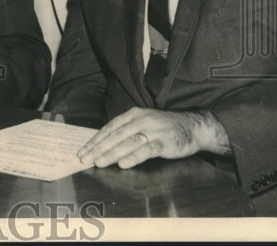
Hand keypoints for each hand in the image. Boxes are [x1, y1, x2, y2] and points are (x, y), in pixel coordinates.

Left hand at [78, 107, 230, 169]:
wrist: (193, 126)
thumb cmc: (164, 127)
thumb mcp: (143, 122)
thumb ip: (126, 130)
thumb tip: (103, 144)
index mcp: (132, 114)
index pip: (109, 128)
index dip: (95, 140)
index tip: (83, 151)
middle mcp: (141, 120)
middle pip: (115, 135)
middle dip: (98, 148)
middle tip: (85, 159)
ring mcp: (153, 130)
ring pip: (128, 143)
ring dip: (111, 153)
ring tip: (99, 162)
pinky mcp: (164, 143)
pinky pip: (146, 150)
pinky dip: (133, 157)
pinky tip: (123, 163)